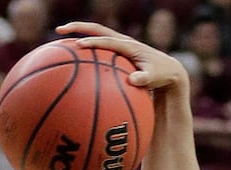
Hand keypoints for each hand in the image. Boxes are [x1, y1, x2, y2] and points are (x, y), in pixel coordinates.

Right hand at [55, 21, 187, 91]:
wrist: (170, 70)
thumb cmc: (162, 75)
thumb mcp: (154, 78)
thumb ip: (144, 79)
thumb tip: (134, 81)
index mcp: (129, 46)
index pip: (107, 41)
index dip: (93, 43)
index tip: (78, 45)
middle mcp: (123, 41)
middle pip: (96, 30)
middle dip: (78, 28)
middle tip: (59, 30)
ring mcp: (120, 45)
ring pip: (96, 35)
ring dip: (79, 34)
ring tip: (60, 39)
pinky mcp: (119, 51)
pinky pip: (100, 46)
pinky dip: (87, 48)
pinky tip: (75, 58)